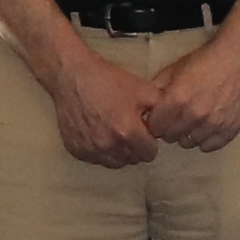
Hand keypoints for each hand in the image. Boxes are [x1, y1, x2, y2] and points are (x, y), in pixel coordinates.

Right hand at [48, 50, 162, 169]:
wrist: (73, 76)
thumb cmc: (109, 81)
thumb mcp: (144, 90)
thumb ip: (161, 110)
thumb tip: (167, 126)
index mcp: (128, 132)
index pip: (149, 154)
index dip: (150, 141)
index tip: (145, 131)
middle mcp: (108, 146)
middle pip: (133, 160)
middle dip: (135, 147)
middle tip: (130, 129)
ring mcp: (90, 150)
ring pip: (114, 162)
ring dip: (119, 152)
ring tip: (115, 132)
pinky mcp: (75, 150)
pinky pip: (95, 159)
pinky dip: (100, 151)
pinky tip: (99, 133)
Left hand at [147, 34, 239, 154]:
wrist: (238, 59)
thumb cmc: (204, 62)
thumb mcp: (174, 69)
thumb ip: (157, 89)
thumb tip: (144, 107)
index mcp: (177, 99)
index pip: (155, 127)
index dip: (155, 122)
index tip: (160, 117)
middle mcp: (194, 115)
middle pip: (170, 137)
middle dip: (169, 128)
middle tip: (176, 118)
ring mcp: (214, 124)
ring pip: (189, 143)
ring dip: (187, 134)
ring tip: (193, 121)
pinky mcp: (230, 129)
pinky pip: (210, 146)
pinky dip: (205, 139)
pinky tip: (206, 128)